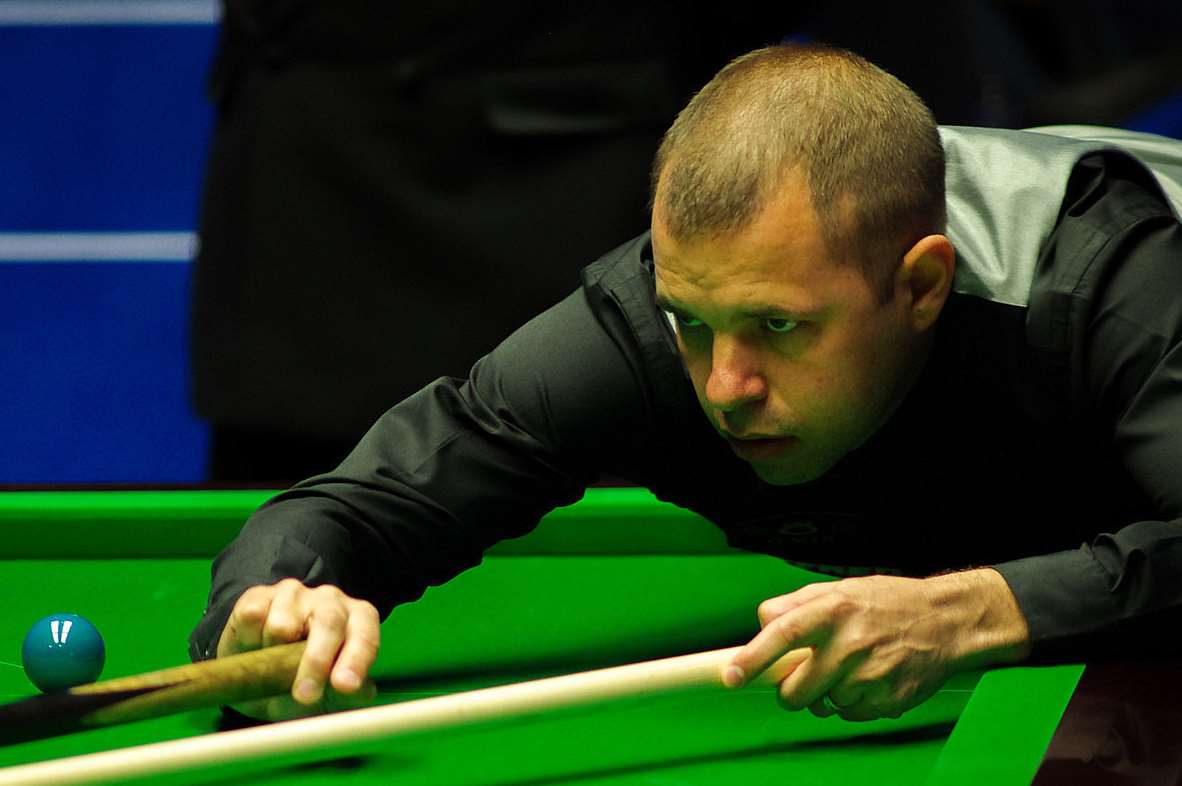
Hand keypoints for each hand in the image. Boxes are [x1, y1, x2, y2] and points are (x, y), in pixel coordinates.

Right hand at [217, 578, 381, 720]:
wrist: (254, 676)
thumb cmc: (303, 683)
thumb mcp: (328, 697)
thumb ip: (347, 696)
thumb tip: (361, 691)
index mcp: (358, 620)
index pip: (365, 634)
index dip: (356, 659)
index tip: (344, 686)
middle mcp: (330, 600)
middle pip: (329, 622)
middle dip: (316, 661)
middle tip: (304, 695)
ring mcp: (294, 594)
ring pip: (283, 624)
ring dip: (273, 652)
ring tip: (272, 664)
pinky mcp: (258, 595)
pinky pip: (253, 615)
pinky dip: (248, 639)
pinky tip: (253, 647)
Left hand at [723, 569, 1029, 720]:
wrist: (946, 622)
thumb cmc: (886, 603)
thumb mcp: (839, 589)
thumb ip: (795, 604)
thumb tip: (761, 624)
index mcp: (833, 610)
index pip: (783, 634)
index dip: (753, 657)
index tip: (730, 677)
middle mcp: (849, 644)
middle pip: (794, 691)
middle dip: (789, 690)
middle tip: (803, 674)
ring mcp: (869, 677)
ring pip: (821, 706)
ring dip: (825, 694)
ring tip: (848, 667)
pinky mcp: (886, 702)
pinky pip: (847, 715)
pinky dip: (850, 702)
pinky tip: (868, 679)